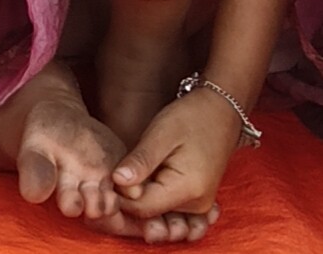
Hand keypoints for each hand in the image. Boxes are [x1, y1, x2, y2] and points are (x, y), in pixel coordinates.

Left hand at [110, 89, 237, 222]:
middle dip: (128, 198)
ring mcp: (198, 206)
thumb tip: (117, 181)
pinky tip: (143, 178)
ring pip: (157, 211)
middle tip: (116, 173)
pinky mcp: (195, 200)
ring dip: (140, 197)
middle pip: (150, 213)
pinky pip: (168, 207)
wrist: (220, 114)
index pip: (142, 208)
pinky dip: (152, 196)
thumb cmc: (190, 118)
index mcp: (188, 190)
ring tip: (131, 172)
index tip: (106, 176)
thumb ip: (140, 160)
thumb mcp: (160, 134)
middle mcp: (196, 206)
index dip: (119, 195)